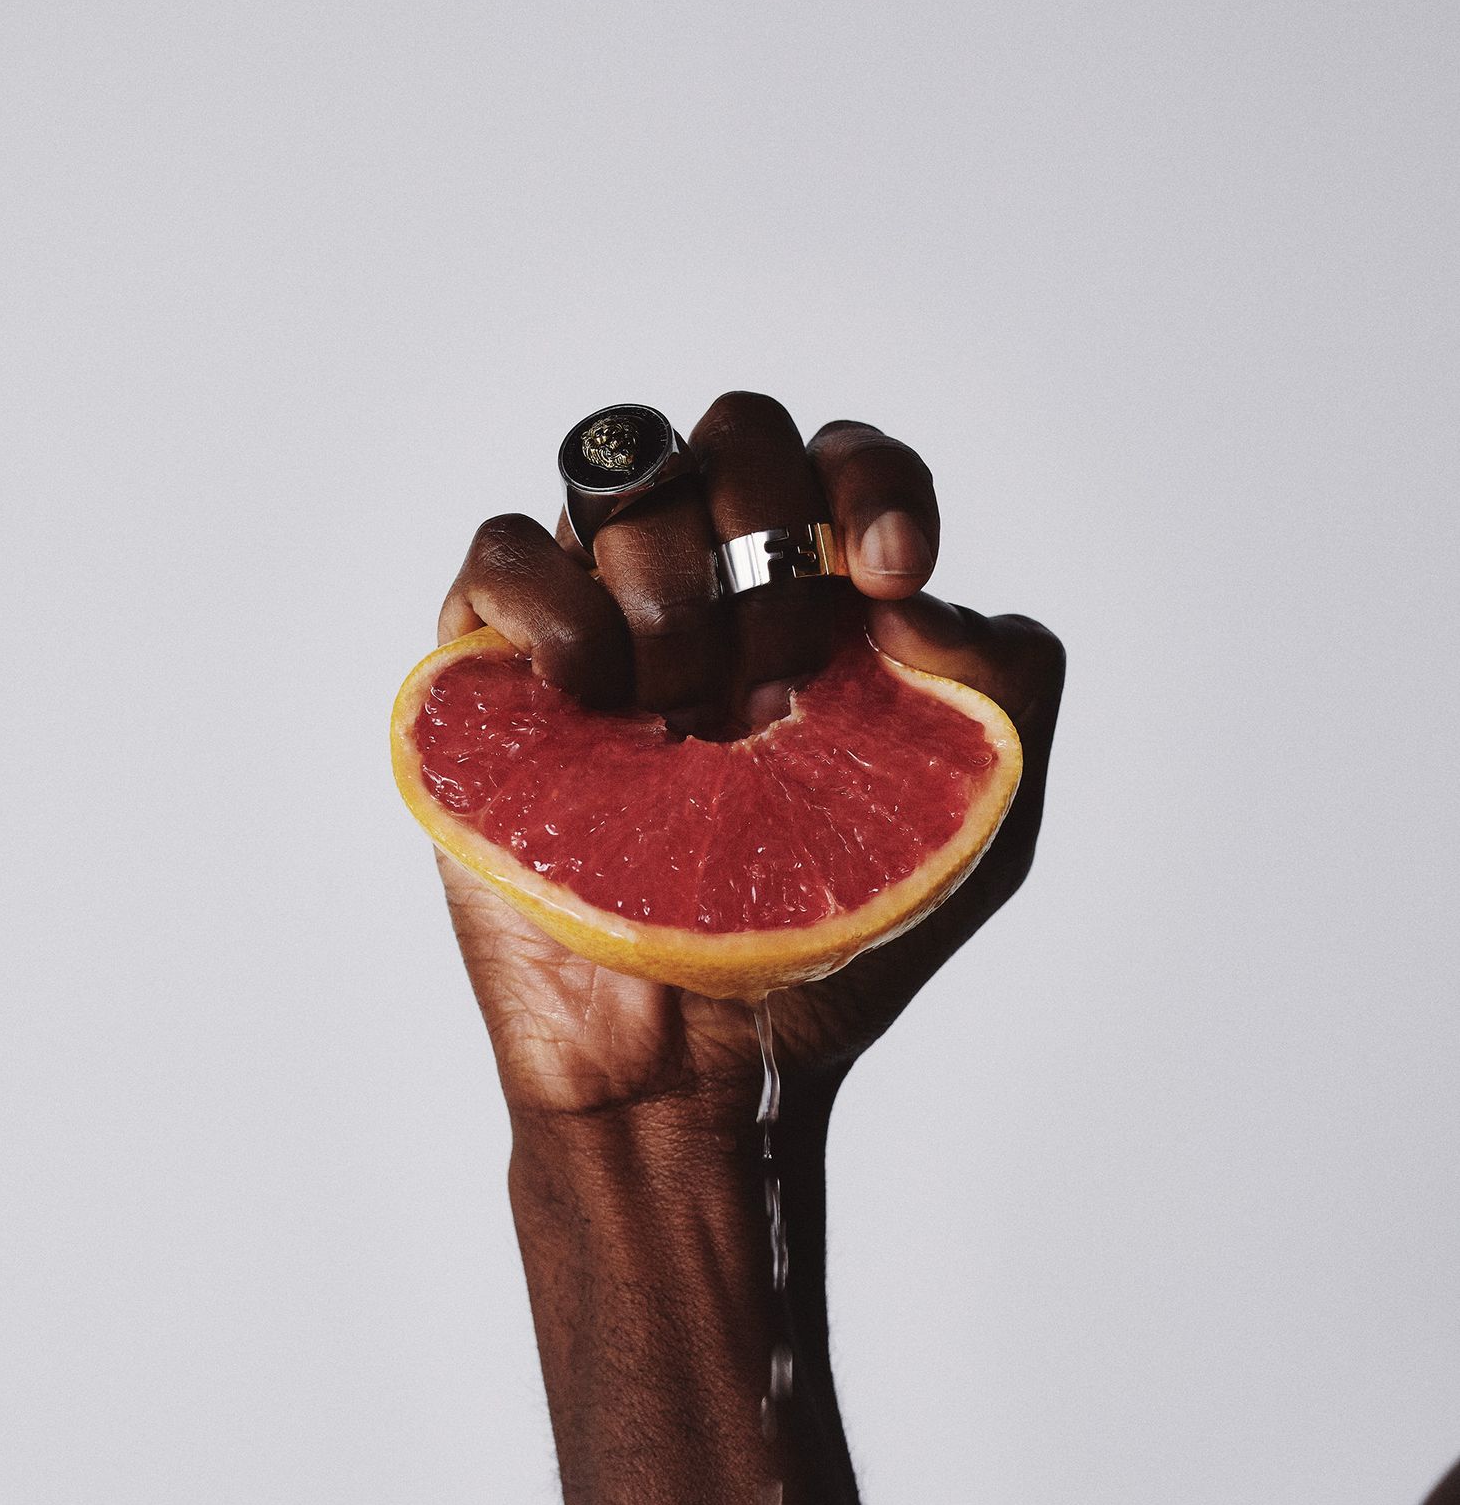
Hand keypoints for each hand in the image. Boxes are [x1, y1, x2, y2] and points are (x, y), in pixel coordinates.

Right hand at [432, 393, 1064, 1120]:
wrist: (705, 1070)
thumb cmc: (838, 954)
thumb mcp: (984, 824)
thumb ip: (1009, 679)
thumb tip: (902, 587)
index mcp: (821, 613)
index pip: (842, 465)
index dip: (874, 482)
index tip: (891, 575)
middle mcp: (710, 599)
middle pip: (734, 434)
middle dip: (771, 537)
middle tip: (780, 686)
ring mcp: (600, 630)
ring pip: (621, 479)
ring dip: (674, 588)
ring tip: (684, 725)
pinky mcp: (496, 681)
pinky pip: (501, 553)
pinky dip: (553, 599)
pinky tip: (599, 699)